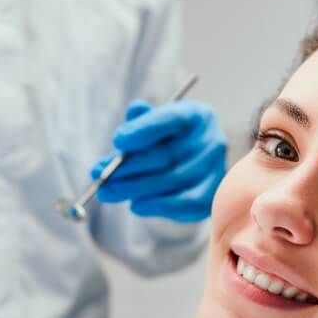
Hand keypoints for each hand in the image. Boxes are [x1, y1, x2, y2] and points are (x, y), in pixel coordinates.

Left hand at [91, 99, 226, 222]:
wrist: (194, 168)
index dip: (143, 130)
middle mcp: (212, 140)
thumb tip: (135, 111)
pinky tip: (135, 206)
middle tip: (101, 176)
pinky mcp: (212, 195)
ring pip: (173, 180)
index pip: (170, 119)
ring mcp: (216, 169)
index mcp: (196, 115)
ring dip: (136, 188)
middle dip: (129, 167)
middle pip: (167, 155)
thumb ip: (142, 121)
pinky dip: (158, 206)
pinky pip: (185, 203)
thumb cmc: (168, 142)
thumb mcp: (154, 126)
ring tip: (108, 192)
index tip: (117, 141)